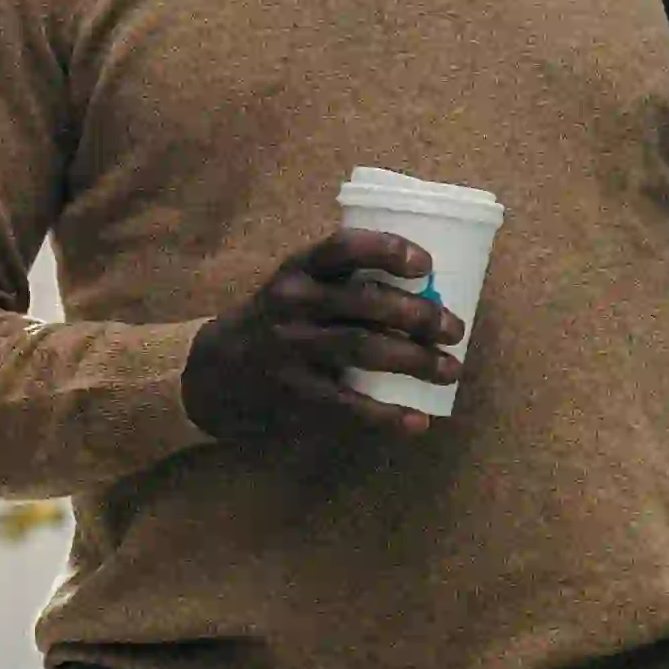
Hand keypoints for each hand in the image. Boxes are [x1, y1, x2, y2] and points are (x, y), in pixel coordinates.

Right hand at [182, 229, 466, 442]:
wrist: (214, 373)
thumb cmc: (277, 321)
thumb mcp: (296, 288)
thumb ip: (344, 285)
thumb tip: (427, 291)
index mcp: (299, 269)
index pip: (344, 247)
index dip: (388, 249)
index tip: (425, 264)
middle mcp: (293, 303)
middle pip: (366, 303)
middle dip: (419, 314)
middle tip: (454, 329)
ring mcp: (291, 348)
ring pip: (365, 348)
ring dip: (416, 360)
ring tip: (450, 369)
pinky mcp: (293, 391)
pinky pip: (347, 404)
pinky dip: (387, 414)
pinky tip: (417, 421)